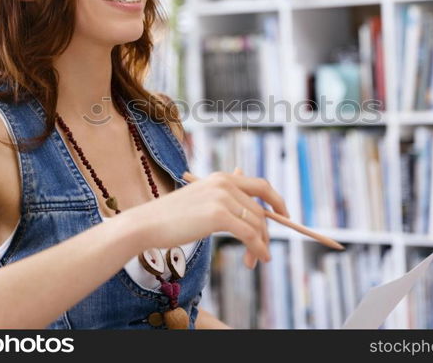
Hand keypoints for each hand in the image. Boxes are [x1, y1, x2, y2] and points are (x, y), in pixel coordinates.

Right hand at [121, 169, 288, 268]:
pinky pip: (249, 233)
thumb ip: (223, 189)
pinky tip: (255, 259)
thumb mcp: (200, 196)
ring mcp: (222, 197)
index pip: (261, 185)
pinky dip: (257, 248)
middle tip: (264, 252)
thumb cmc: (171, 215)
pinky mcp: (219, 215)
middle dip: (266, 232)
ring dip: (260, 245)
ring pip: (257, 223)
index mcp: (222, 177)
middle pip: (261, 208)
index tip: (284, 216)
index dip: (277, 201)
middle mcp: (225, 183)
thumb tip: (241, 171)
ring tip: (254, 261)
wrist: (147, 224)